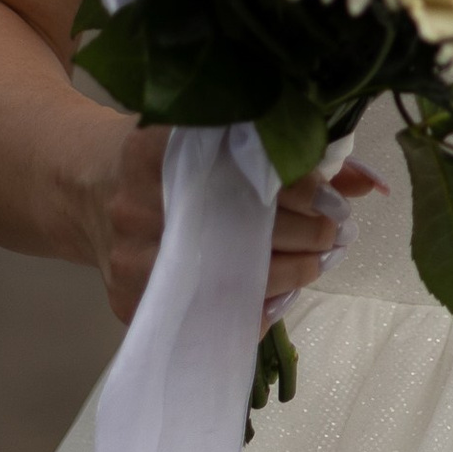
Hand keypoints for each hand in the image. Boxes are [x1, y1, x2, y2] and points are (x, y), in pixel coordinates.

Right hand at [80, 121, 387, 327]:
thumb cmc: (162, 158)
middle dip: (303, 233)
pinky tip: (277, 294)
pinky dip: (249, 308)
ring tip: (316, 259)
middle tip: (334, 231)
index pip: (241, 170)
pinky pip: (204, 316)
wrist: (85, 188)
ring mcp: (130, 259)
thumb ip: (284, 153)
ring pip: (227, 280)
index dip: (297, 187)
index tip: (334, 196)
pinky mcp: (127, 300)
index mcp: (155, 150)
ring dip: (288, 272)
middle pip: (240, 230)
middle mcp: (137, 206)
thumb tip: (367, 182)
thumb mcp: (209, 135)